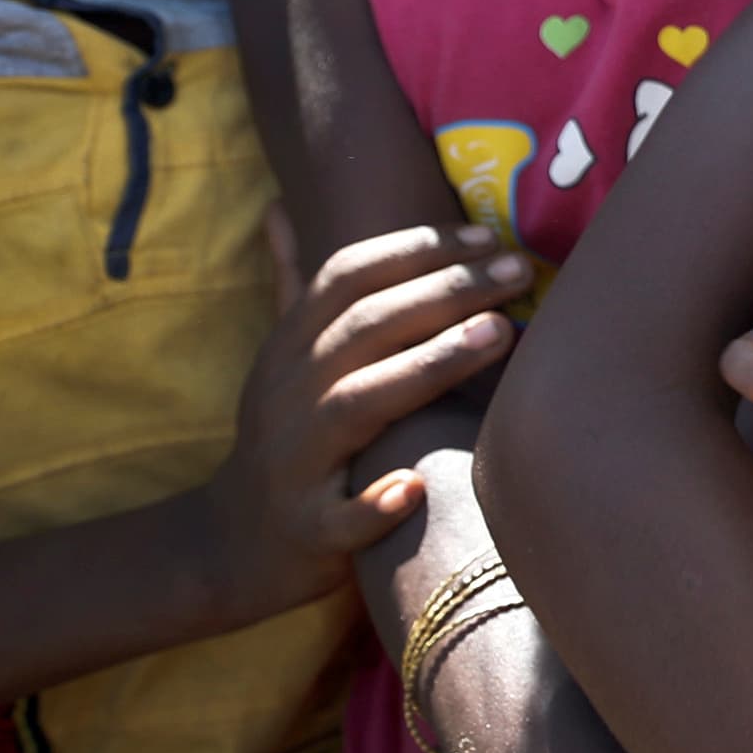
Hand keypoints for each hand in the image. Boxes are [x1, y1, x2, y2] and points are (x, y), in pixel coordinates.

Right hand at [205, 225, 527, 619]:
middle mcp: (287, 395)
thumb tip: (277, 207)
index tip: (487, 236)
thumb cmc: (286, 438)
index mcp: (289, 348)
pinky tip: (420, 485)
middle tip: (520, 270)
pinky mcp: (304, 529)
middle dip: (445, 291)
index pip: (347, 277)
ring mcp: (293, 462)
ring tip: (501, 334)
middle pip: (364, 328)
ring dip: (429, 366)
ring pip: (357, 404)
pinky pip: (338, 517)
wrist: (231, 544)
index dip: (414, 248)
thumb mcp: (279, 360)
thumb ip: (291, 285)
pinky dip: (375, 504)